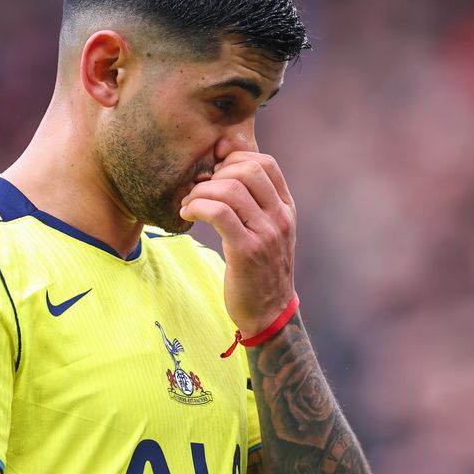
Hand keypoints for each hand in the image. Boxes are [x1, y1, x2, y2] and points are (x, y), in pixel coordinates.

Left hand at [180, 151, 295, 336]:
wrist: (270, 313)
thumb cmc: (261, 271)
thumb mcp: (269, 233)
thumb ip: (256, 206)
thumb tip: (222, 176)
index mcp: (286, 209)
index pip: (265, 163)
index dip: (235, 159)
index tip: (214, 174)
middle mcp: (280, 217)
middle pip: (246, 170)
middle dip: (214, 174)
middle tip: (198, 190)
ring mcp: (266, 234)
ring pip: (230, 189)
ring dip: (200, 192)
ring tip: (188, 204)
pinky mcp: (247, 251)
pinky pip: (219, 213)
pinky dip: (197, 207)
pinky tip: (187, 215)